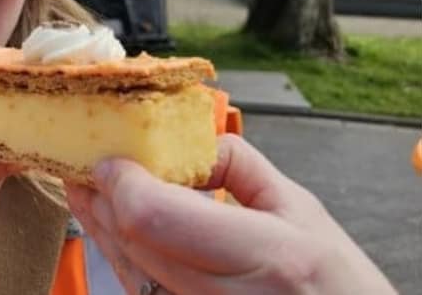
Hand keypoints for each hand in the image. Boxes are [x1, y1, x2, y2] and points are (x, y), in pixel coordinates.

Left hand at [66, 134, 396, 294]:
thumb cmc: (337, 283)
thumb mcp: (301, 210)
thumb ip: (237, 165)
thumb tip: (183, 141)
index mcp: (266, 256)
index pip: (153, 216)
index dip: (121, 182)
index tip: (111, 156)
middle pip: (130, 239)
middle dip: (101, 195)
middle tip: (84, 161)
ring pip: (123, 266)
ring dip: (100, 221)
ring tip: (89, 186)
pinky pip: (135, 283)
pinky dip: (119, 250)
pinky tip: (113, 224)